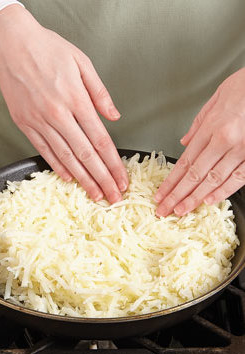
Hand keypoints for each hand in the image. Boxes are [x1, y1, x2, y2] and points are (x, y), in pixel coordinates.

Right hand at [0, 5, 127, 203]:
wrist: (11, 43)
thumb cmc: (48, 49)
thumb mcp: (82, 63)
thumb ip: (100, 93)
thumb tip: (114, 117)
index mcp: (76, 99)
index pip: (100, 140)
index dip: (113, 164)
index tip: (122, 180)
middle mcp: (58, 114)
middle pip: (86, 155)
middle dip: (102, 179)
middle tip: (114, 197)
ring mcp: (40, 121)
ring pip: (66, 157)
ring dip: (82, 179)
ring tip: (95, 195)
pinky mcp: (25, 124)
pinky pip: (44, 150)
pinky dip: (57, 166)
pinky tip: (69, 179)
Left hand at [155, 68, 244, 216]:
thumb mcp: (216, 99)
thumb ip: (199, 123)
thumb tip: (185, 142)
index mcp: (211, 127)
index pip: (184, 162)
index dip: (170, 181)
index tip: (160, 194)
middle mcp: (223, 140)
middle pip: (194, 175)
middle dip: (177, 195)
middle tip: (164, 210)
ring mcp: (241, 150)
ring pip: (213, 180)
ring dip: (195, 198)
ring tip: (181, 211)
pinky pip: (239, 178)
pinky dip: (223, 191)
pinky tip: (209, 201)